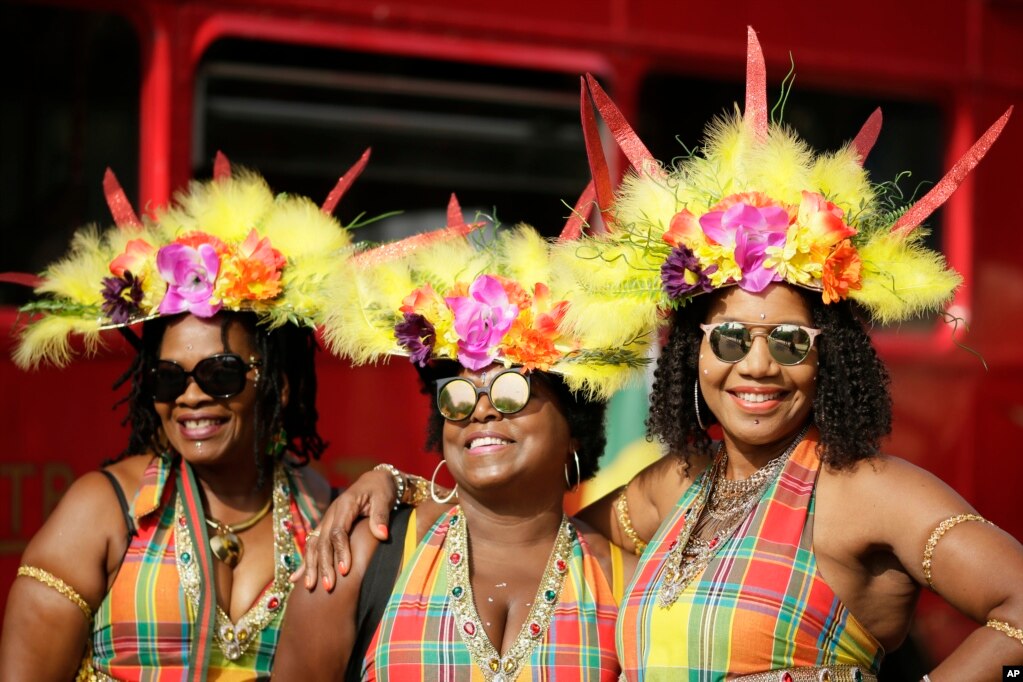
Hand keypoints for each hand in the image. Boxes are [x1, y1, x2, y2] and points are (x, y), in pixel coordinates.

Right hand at [290, 467, 397, 590]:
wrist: (374, 481)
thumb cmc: (381, 490)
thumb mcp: (384, 498)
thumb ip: (381, 516)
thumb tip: (382, 535)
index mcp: (345, 506)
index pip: (338, 532)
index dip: (340, 551)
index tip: (345, 570)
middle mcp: (331, 514)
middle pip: (323, 542)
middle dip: (324, 565)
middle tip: (328, 586)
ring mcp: (326, 521)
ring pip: (314, 545)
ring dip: (311, 566)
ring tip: (310, 586)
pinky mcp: (325, 527)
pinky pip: (312, 545)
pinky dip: (304, 562)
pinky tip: (295, 578)